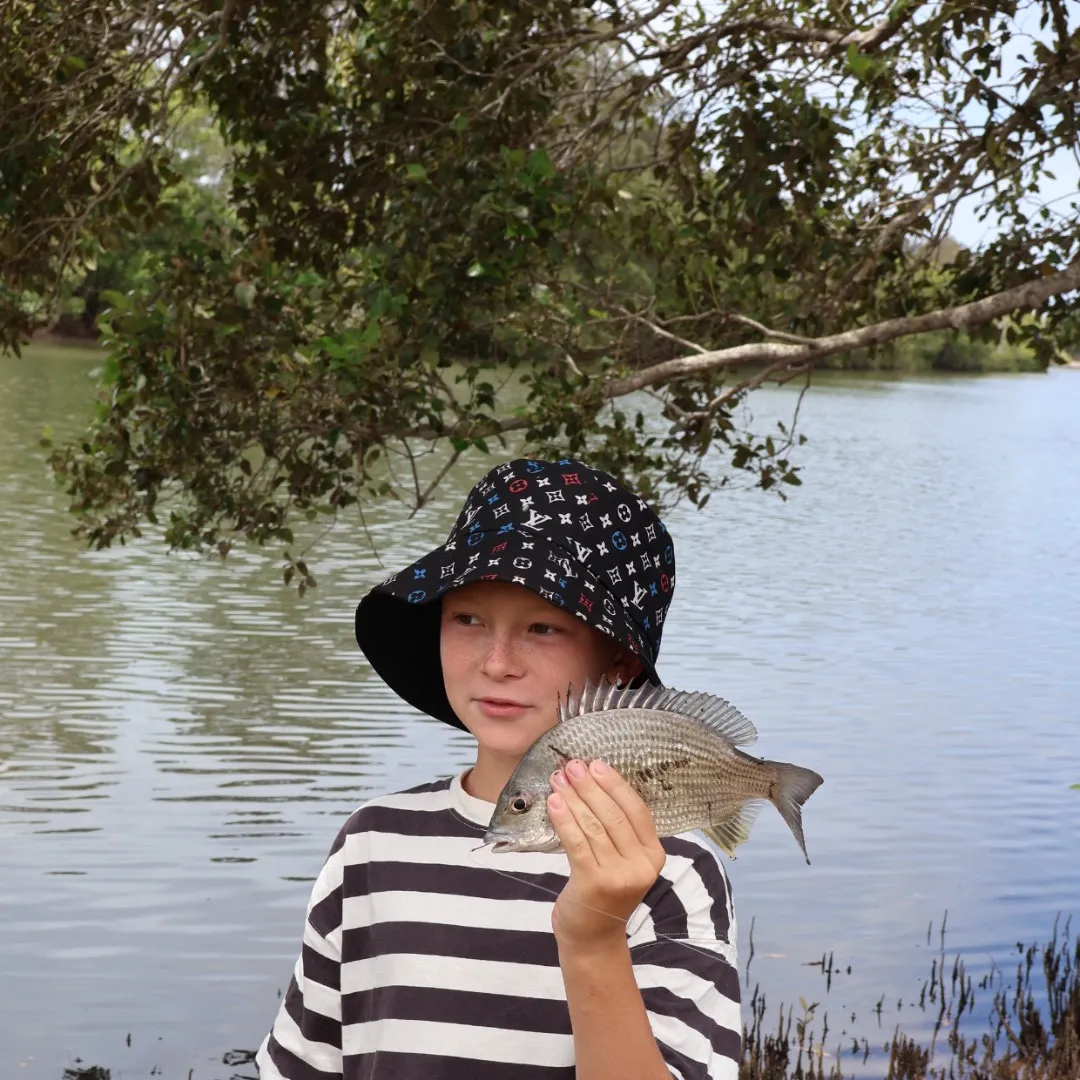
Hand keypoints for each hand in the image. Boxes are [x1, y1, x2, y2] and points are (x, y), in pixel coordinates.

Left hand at [548, 759, 667, 947]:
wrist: (593, 937)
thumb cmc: (605, 890)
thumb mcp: (623, 860)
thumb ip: (616, 830)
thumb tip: (592, 782)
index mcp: (654, 855)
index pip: (637, 810)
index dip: (615, 784)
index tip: (596, 764)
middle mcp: (641, 865)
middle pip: (613, 815)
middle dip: (590, 786)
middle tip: (572, 766)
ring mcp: (619, 876)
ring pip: (593, 826)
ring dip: (573, 798)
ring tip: (558, 780)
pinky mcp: (593, 883)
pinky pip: (576, 842)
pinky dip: (564, 819)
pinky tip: (554, 803)